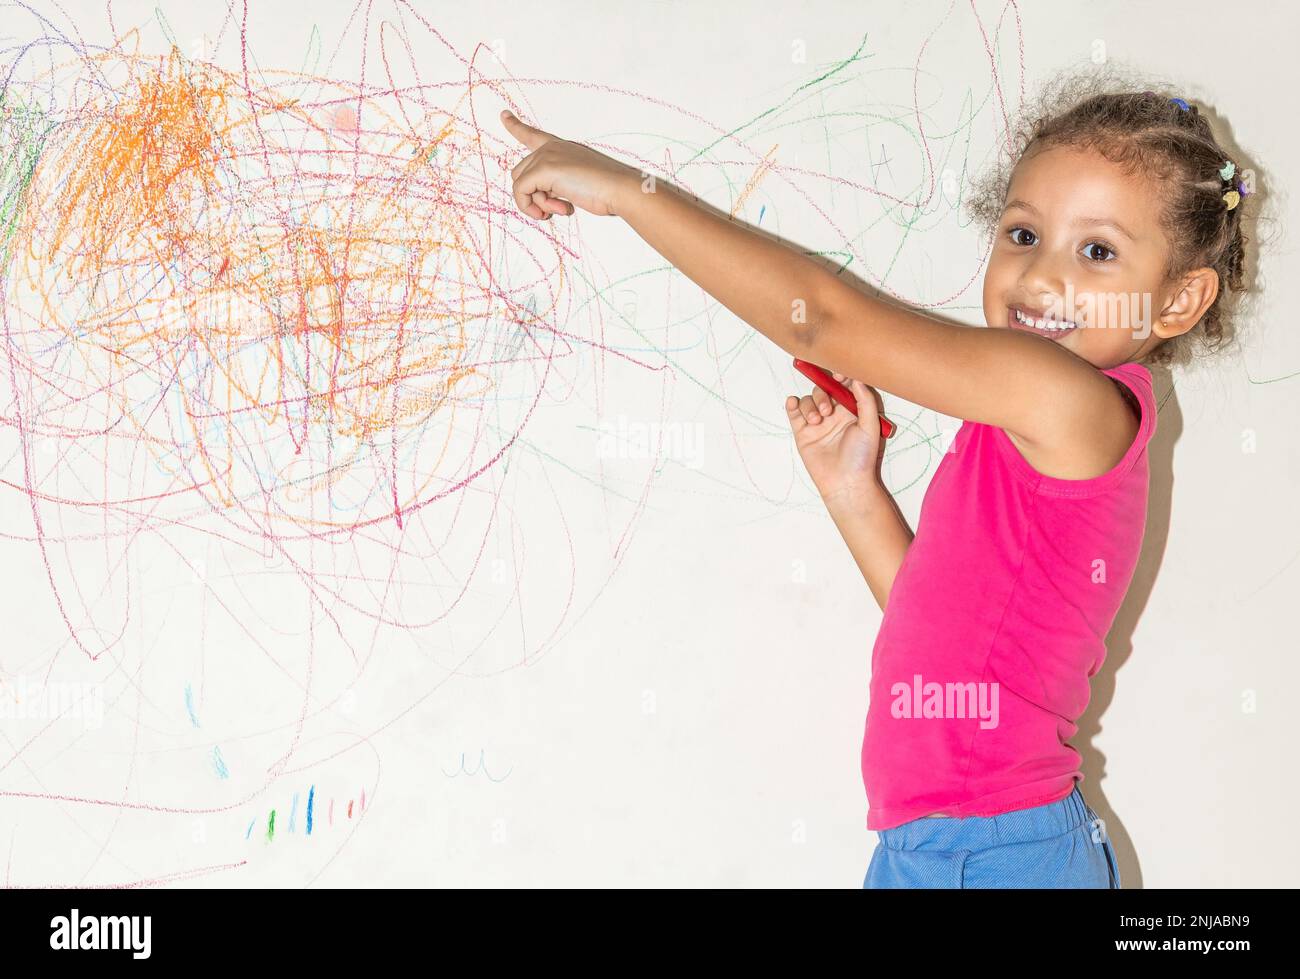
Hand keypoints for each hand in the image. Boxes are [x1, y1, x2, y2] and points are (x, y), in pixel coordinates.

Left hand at [500, 109, 639, 219]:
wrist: (619, 188)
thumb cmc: (606, 189)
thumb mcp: (578, 182)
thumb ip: (559, 184)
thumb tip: (543, 199)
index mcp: (560, 147)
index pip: (533, 135)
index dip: (516, 126)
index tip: (504, 115)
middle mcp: (551, 148)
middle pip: (521, 173)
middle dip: (535, 196)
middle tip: (556, 207)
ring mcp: (546, 156)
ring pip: (520, 184)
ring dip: (536, 203)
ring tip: (559, 208)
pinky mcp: (543, 169)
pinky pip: (520, 192)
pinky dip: (530, 207)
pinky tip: (551, 211)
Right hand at [785, 371, 887, 506]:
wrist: (845, 482)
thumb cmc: (861, 457)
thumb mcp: (871, 426)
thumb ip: (865, 400)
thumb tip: (856, 379)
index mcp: (851, 411)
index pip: (843, 386)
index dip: (840, 376)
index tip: (838, 374)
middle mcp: (833, 414)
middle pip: (823, 390)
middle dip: (823, 394)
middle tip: (828, 411)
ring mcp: (817, 423)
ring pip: (808, 400)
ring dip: (810, 405)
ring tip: (816, 420)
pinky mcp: (802, 432)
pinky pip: (794, 412)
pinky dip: (792, 404)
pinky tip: (793, 404)